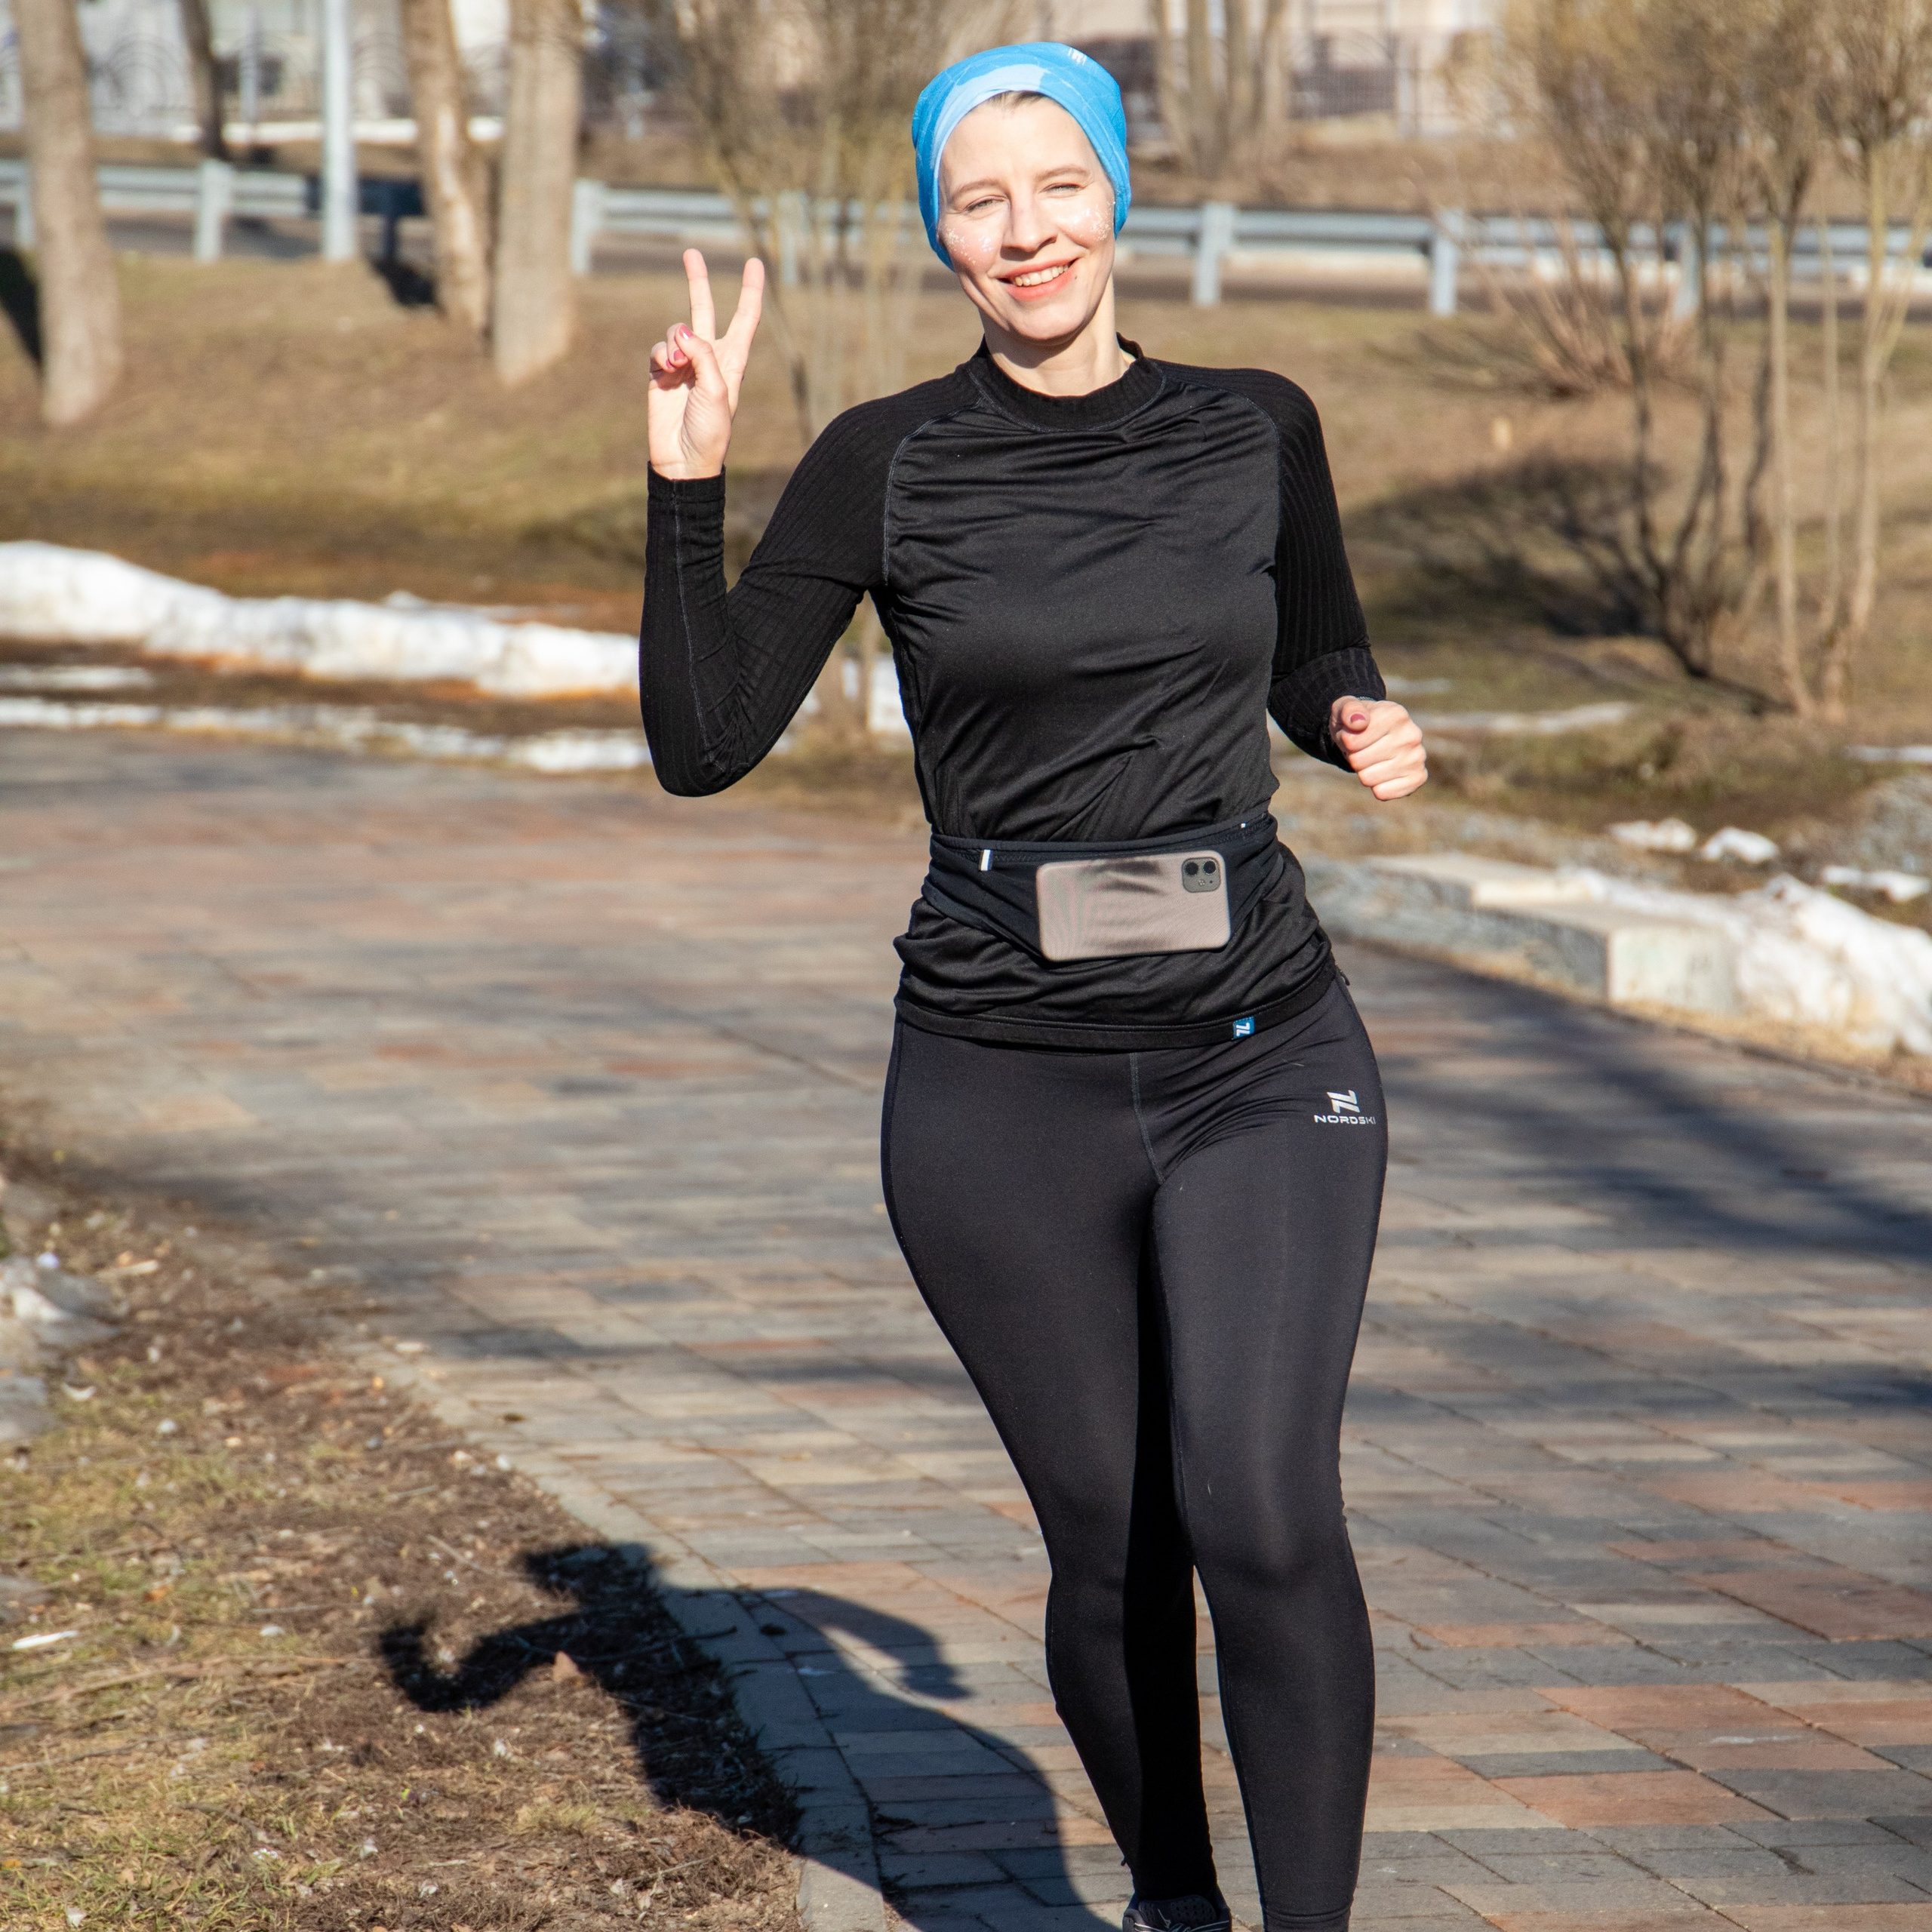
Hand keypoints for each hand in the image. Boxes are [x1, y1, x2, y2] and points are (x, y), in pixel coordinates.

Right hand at [648, 248, 764, 480]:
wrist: (683, 460)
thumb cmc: (710, 431)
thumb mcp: (717, 392)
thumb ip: (703, 355)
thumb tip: (682, 329)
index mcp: (732, 361)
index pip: (744, 319)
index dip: (750, 291)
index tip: (755, 263)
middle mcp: (708, 357)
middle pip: (704, 309)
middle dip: (697, 281)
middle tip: (691, 252)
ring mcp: (683, 363)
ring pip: (676, 330)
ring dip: (674, 342)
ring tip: (677, 366)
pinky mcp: (660, 372)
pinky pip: (658, 348)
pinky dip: (660, 354)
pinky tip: (665, 371)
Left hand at [1331, 695, 1426, 800]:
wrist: (1374, 737)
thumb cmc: (1356, 723)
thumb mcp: (1345, 709)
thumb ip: (1348, 710)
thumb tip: (1358, 722)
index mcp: (1395, 714)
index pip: (1352, 742)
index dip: (1345, 740)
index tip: (1353, 733)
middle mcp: (1412, 735)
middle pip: (1358, 761)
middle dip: (1353, 756)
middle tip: (1362, 748)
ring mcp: (1417, 757)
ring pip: (1367, 778)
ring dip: (1363, 771)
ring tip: (1371, 759)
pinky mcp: (1418, 777)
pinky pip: (1382, 793)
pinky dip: (1376, 787)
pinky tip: (1383, 773)